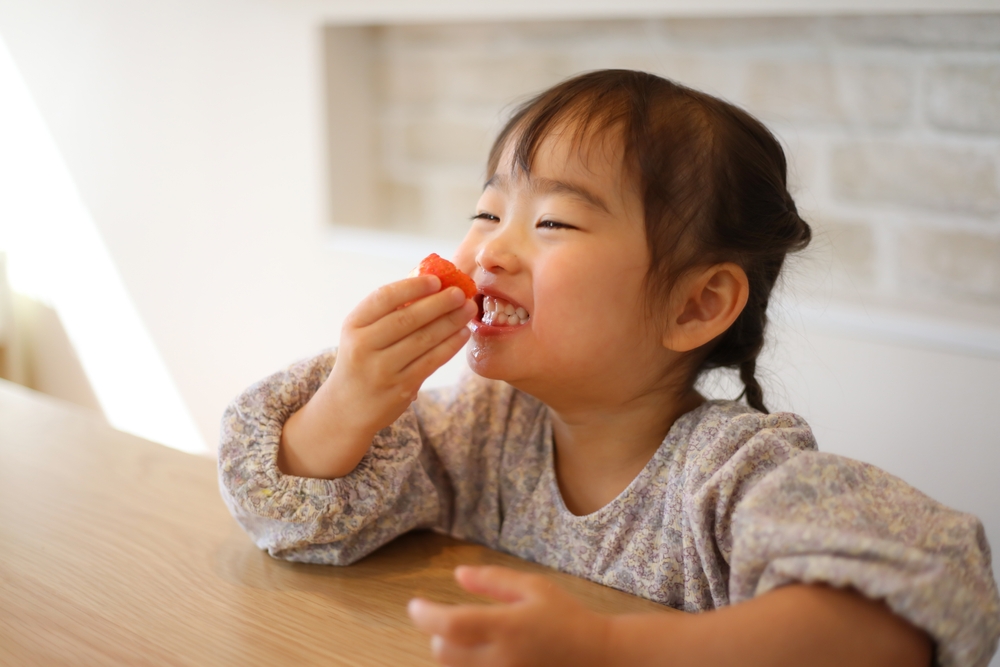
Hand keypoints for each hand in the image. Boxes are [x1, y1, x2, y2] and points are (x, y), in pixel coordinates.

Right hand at [278, 275, 475, 477]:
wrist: (346, 407)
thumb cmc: (362, 360)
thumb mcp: (362, 333)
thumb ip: (389, 312)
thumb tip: (432, 284)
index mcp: (353, 325)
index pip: (383, 298)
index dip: (412, 287)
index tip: (436, 280)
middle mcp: (364, 346)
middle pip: (407, 318)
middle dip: (438, 303)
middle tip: (460, 293)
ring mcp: (382, 369)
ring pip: (423, 340)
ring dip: (450, 322)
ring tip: (468, 309)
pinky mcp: (400, 388)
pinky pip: (431, 361)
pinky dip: (450, 345)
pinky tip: (463, 333)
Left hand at [408, 566, 612, 666]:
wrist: (601, 659)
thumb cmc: (568, 619)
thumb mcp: (534, 589)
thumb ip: (493, 581)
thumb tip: (458, 575)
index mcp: (506, 627)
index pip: (448, 624)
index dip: (423, 615)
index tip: (415, 605)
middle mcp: (500, 659)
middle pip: (442, 653)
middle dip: (438, 635)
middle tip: (448, 622)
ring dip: (452, 654)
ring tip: (471, 639)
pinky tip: (484, 654)